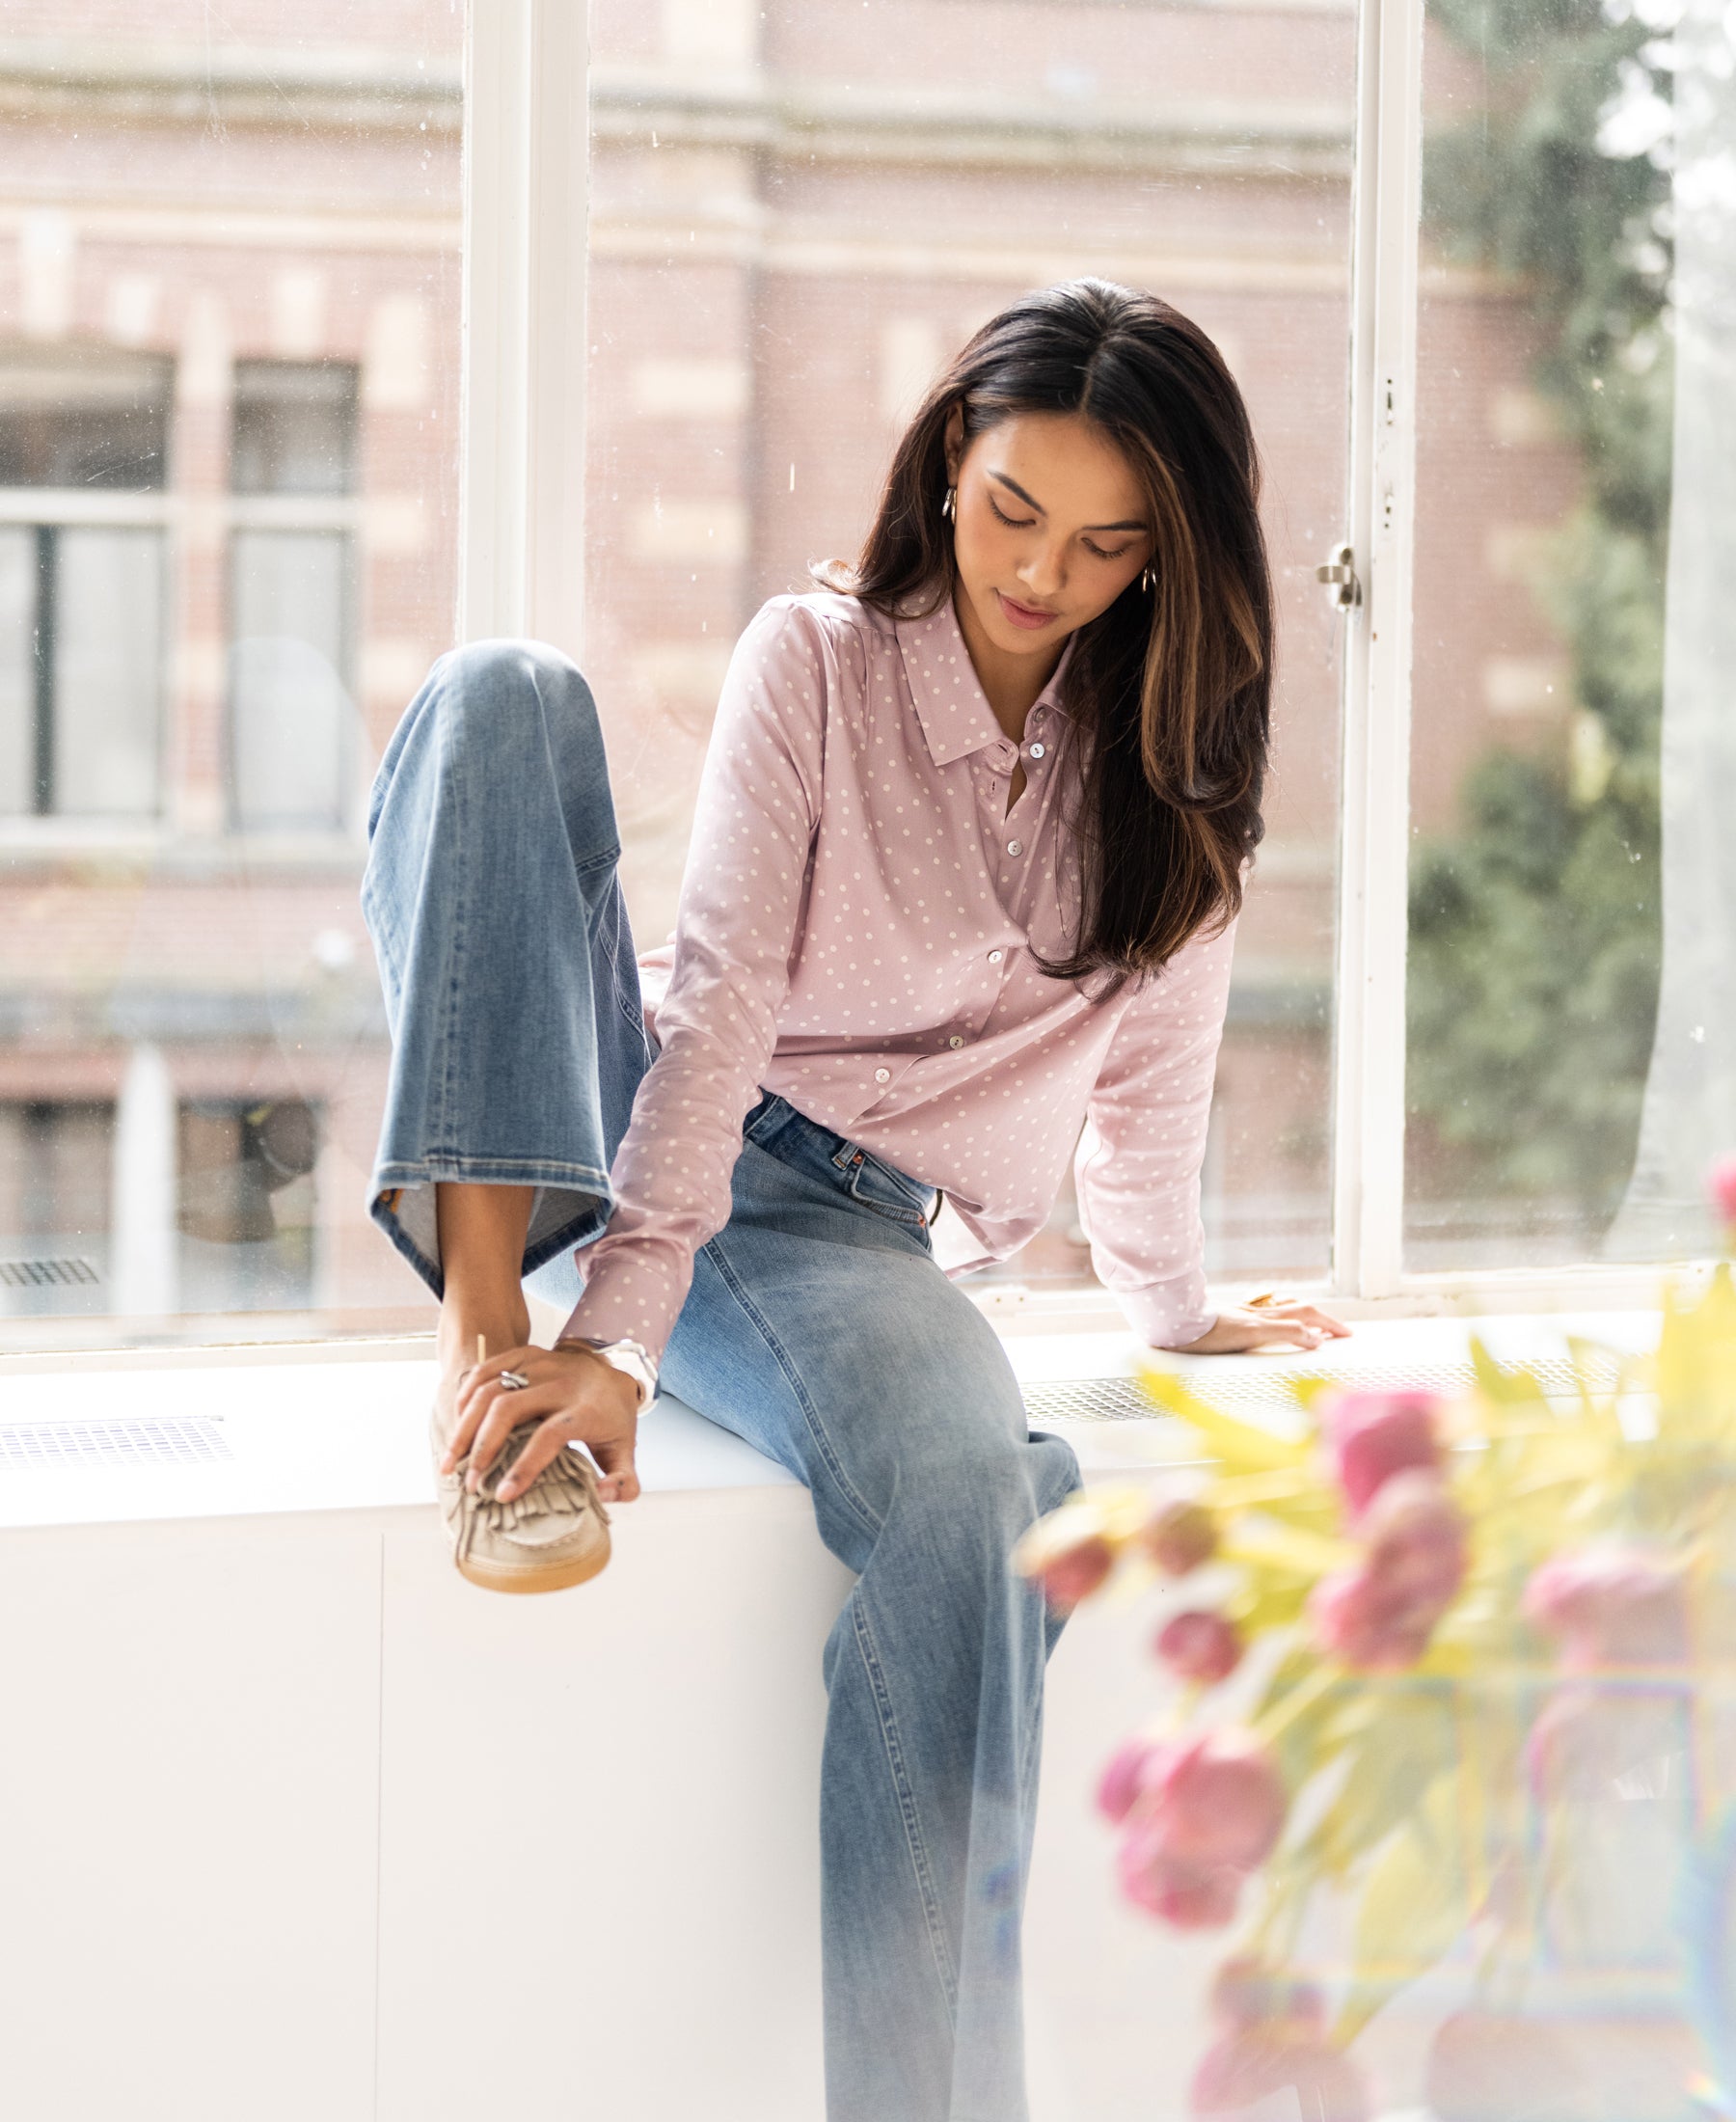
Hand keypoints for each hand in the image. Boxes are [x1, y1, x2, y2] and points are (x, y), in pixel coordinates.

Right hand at [445, 1343, 642, 1504]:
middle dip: (483, 1449)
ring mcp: (541, 1363)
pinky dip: (465, 1397)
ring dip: (465, 1428)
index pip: (549, 1436)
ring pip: (490, 1389)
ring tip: (452, 1463)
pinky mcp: (525, 1353)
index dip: (524, 1467)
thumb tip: (602, 1496)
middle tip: (471, 1483)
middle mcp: (561, 1382)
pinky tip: (457, 1426)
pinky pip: (486, 1370)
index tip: (503, 1495)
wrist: (613, 1369)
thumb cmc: (612, 1418)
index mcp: (586, 1409)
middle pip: (509, 1409)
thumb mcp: (626, 1450)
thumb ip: (625, 1482)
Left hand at [1172, 1296, 1350, 1355]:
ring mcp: (1244, 1315)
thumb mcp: (1254, 1334)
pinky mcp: (1230, 1320)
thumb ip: (1287, 1333)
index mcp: (1267, 1317)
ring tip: (1313, 1322)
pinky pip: (1262, 1314)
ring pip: (1280, 1309)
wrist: (1175, 1326)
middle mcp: (1258, 1313)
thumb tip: (1317, 1340)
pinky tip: (1270, 1319)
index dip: (1329, 1325)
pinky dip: (1276, 1316)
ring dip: (1301, 1314)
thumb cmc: (1209, 1333)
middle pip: (1298, 1310)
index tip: (1347, 1335)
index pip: (1308, 1317)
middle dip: (1321, 1319)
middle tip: (1338, 1330)